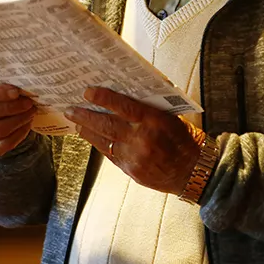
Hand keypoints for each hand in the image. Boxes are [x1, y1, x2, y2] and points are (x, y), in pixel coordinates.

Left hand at [64, 87, 206, 194]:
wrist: (192, 172)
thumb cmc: (184, 140)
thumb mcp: (172, 117)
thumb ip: (150, 108)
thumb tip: (127, 94)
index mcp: (155, 122)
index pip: (124, 107)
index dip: (104, 98)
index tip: (88, 92)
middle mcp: (142, 139)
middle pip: (107, 125)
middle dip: (86, 115)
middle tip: (71, 108)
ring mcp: (134, 157)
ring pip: (103, 141)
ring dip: (87, 130)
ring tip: (76, 121)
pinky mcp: (130, 170)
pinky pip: (110, 154)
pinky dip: (99, 144)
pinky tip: (92, 137)